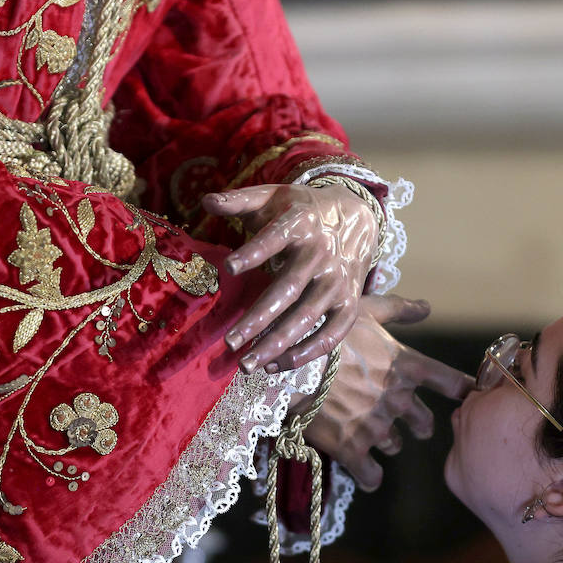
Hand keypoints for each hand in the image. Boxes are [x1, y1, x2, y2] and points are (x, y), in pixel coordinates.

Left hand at [202, 181, 378, 373]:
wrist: (356, 217)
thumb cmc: (302, 211)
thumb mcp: (273, 196)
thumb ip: (239, 201)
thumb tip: (206, 200)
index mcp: (300, 224)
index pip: (276, 238)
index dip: (254, 252)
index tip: (229, 267)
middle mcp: (322, 255)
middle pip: (289, 289)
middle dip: (259, 318)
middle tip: (230, 343)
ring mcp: (337, 281)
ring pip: (307, 317)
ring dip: (277, 343)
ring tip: (247, 364)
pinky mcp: (349, 303)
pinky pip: (332, 334)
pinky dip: (307, 352)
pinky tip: (276, 366)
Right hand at [302, 294, 472, 490]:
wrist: (286, 361)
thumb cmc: (325, 329)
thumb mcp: (363, 309)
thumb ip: (399, 309)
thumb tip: (427, 307)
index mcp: (406, 365)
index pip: (453, 383)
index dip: (467, 392)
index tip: (474, 400)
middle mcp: (397, 398)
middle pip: (425, 423)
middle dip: (417, 424)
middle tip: (405, 421)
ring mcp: (375, 425)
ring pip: (395, 445)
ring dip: (386, 441)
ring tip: (366, 431)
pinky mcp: (351, 447)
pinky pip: (372, 476)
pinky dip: (370, 477)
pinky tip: (366, 474)